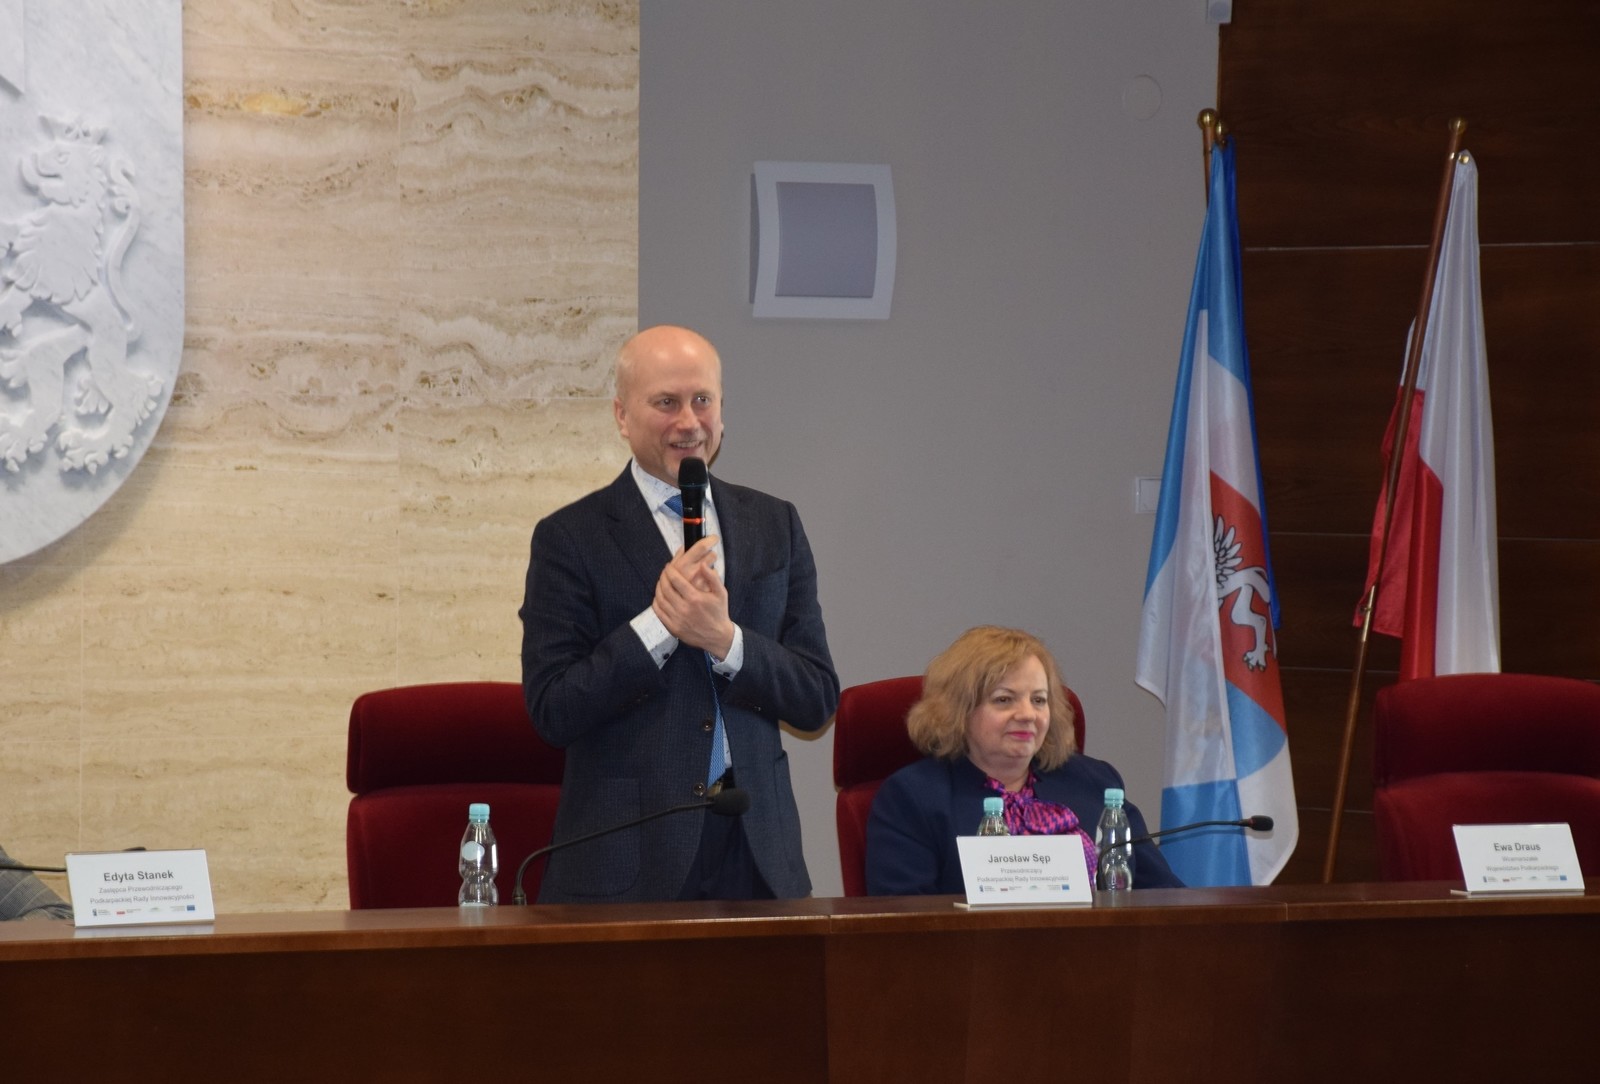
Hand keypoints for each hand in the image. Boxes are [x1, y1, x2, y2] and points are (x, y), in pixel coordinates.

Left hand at [653, 537, 735, 657]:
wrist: (718, 637)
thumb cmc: (719, 612)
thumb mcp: (721, 593)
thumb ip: (712, 577)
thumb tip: (703, 564)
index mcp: (695, 598)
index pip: (675, 580)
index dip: (669, 570)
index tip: (669, 566)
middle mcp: (684, 608)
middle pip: (665, 588)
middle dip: (662, 577)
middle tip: (663, 572)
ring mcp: (677, 619)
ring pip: (660, 599)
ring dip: (658, 588)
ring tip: (661, 582)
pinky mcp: (673, 628)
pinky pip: (659, 612)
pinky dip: (656, 602)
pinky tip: (659, 597)